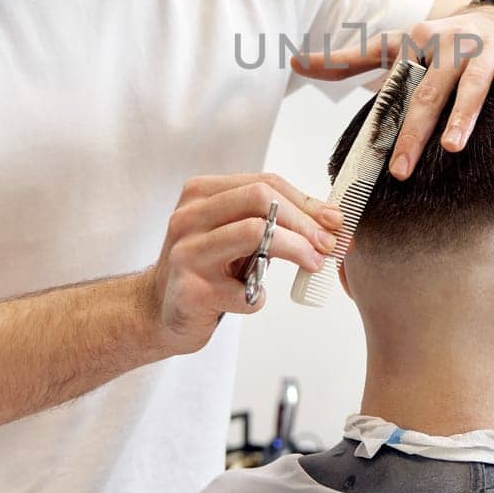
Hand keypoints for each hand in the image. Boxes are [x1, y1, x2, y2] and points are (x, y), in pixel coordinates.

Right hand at [145, 173, 342, 353]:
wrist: (158, 310)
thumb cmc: (206, 268)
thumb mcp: (232, 232)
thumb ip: (270, 220)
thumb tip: (329, 220)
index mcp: (201, 193)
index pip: (265, 183)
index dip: (307, 202)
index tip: (334, 221)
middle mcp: (189, 217)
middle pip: (261, 199)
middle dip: (305, 221)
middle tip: (328, 245)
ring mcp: (187, 253)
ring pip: (255, 233)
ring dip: (296, 249)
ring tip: (313, 265)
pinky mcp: (191, 292)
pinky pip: (245, 291)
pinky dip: (259, 297)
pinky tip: (252, 299)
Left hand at [290, 5, 493, 178]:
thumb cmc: (442, 41)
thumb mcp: (398, 45)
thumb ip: (350, 58)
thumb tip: (296, 63)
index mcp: (419, 41)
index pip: (396, 85)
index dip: (385, 120)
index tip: (374, 155)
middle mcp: (450, 44)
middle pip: (429, 93)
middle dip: (415, 132)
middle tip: (401, 169)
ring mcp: (485, 52)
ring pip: (472, 85)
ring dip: (463, 115)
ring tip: (452, 146)